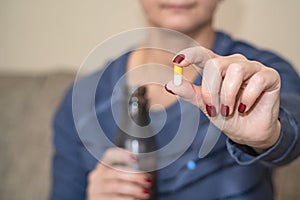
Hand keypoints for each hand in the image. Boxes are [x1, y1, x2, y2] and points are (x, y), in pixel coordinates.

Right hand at [87, 148, 151, 199]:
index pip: (110, 154)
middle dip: (134, 176)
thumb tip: (149, 168)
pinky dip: (127, 199)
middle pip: (115, 173)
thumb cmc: (118, 188)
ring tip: (146, 192)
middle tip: (148, 181)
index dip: (122, 154)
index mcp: (103, 165)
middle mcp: (97, 176)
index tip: (136, 158)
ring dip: (134, 189)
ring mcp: (96, 189)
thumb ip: (130, 170)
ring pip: (115, 187)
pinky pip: (114, 199)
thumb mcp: (120, 176)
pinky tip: (136, 199)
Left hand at [166, 46, 280, 150]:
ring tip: (228, 111)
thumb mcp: (205, 106)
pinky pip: (257, 80)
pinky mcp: (269, 76)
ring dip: (228, 95)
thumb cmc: (227, 116)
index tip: (177, 62)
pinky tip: (244, 108)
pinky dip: (248, 97)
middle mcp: (234, 64)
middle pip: (216, 65)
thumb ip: (190, 93)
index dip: (190, 55)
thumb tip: (170, 84)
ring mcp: (252, 68)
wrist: (248, 132)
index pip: (203, 54)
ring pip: (236, 69)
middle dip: (211, 90)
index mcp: (217, 68)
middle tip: (213, 108)